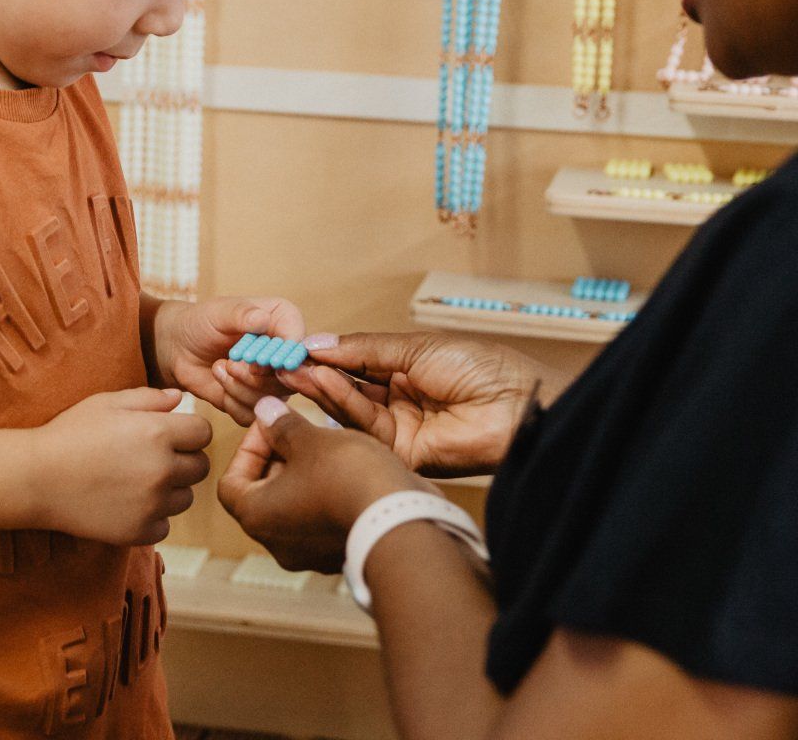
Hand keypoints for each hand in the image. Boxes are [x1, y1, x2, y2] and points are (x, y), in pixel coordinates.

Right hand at [34, 387, 212, 545]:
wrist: (36, 478)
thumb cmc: (70, 434)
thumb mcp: (108, 403)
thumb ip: (149, 398)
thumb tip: (180, 399)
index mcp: (158, 433)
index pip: (204, 433)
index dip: (189, 432)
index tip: (172, 434)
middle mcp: (161, 469)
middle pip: (201, 467)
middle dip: (185, 460)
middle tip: (155, 458)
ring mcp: (152, 504)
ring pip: (185, 498)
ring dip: (171, 490)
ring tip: (138, 481)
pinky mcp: (139, 531)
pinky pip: (164, 525)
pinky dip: (152, 517)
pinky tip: (128, 503)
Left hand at [153, 295, 309, 424]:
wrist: (180, 347)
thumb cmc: (202, 323)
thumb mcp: (218, 312)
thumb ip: (241, 314)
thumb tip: (261, 319)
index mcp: (285, 321)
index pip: (300, 343)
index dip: (283, 358)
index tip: (257, 362)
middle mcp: (286, 353)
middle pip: (290, 378)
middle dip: (255, 376)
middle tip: (230, 363)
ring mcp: (275, 380)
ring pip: (272, 399)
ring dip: (240, 387)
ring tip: (220, 368)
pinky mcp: (258, 401)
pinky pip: (254, 415)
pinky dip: (233, 402)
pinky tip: (220, 383)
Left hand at [218, 397, 427, 573]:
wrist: (401, 519)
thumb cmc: (348, 478)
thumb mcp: (311, 440)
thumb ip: (281, 425)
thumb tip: (264, 412)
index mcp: (258, 516)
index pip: (231, 483)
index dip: (248, 449)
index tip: (272, 427)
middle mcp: (277, 542)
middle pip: (263, 494)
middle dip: (278, 458)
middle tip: (300, 431)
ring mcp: (309, 553)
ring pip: (294, 507)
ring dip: (304, 476)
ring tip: (327, 448)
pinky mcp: (337, 553)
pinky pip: (321, 520)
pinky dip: (327, 495)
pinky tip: (348, 471)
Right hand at [270, 332, 548, 477]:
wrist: (516, 406)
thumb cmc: (480, 367)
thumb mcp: (415, 348)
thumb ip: (365, 349)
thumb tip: (319, 343)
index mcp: (407, 370)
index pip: (356, 363)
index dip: (325, 355)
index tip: (292, 347)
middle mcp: (399, 400)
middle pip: (347, 389)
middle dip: (315, 374)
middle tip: (281, 361)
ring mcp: (399, 429)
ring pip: (350, 409)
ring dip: (322, 388)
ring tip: (296, 370)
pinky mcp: (400, 454)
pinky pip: (364, 429)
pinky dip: (341, 405)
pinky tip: (321, 383)